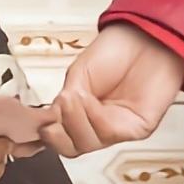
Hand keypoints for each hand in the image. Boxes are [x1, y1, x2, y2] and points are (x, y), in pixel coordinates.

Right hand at [42, 23, 183, 156]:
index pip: (60, 137)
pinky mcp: (137, 128)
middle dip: (58, 133)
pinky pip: (108, 134)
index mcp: (82, 112)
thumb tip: (51, 120)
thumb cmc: (117, 50)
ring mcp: (117, 127)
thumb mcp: (78, 74)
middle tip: (56, 111)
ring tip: (74, 96)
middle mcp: (98, 124)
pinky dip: (92, 117)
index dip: (46, 135)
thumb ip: (65, 100)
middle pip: (71, 147)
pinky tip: (88, 98)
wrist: (146, 36)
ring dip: (75, 120)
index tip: (37, 124)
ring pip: (86, 143)